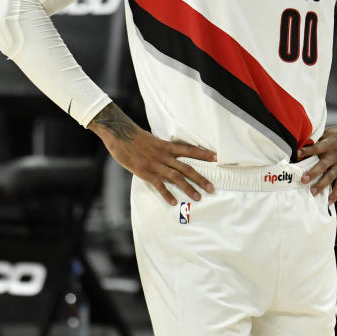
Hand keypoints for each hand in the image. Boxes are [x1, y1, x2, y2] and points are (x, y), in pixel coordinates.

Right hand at [89, 104, 216, 204]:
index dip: (204, 154)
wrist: (120, 134)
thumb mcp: (152, 140)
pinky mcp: (145, 172)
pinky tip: (173, 202)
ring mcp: (155, 164)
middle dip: (201, 178)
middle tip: (212, 188)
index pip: (190, 150)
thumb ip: (162, 149)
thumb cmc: (134, 137)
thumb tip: (170, 155)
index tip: (217, 158)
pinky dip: (166, 194)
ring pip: (176, 177)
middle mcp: (164, 156)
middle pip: (187, 168)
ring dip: (188, 188)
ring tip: (198, 197)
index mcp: (167, 146)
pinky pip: (158, 185)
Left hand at [298, 110, 336, 203]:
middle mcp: (335, 155)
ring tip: (312, 192)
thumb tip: (300, 144)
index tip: (297, 154)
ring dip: (321, 185)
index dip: (307, 151)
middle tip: (303, 180)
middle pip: (323, 165)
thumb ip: (317, 140)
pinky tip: (329, 201)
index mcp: (329, 144)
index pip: (316, 148)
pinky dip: (336, 194)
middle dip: (312, 173)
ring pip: (331, 177)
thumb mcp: (329, 132)